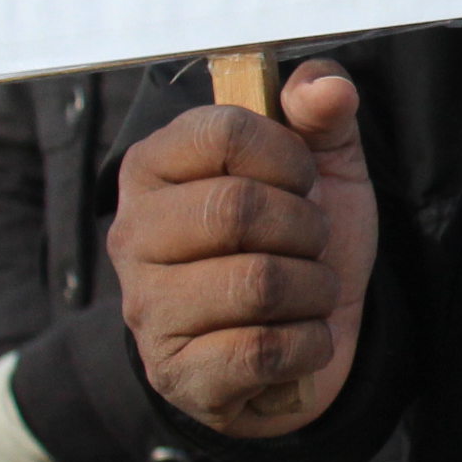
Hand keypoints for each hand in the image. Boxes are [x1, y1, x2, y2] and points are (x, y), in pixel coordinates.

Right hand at [112, 60, 372, 435]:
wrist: (309, 337)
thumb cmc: (300, 240)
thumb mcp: (321, 167)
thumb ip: (321, 113)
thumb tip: (328, 87)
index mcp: (154, 168)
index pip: (222, 132)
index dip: (288, 155)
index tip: (301, 181)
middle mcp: (133, 235)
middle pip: (239, 208)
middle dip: (306, 227)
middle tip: (310, 242)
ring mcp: (147, 309)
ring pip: (259, 282)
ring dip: (314, 288)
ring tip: (306, 291)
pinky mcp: (176, 373)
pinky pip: (264, 350)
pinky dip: (310, 343)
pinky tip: (299, 339)